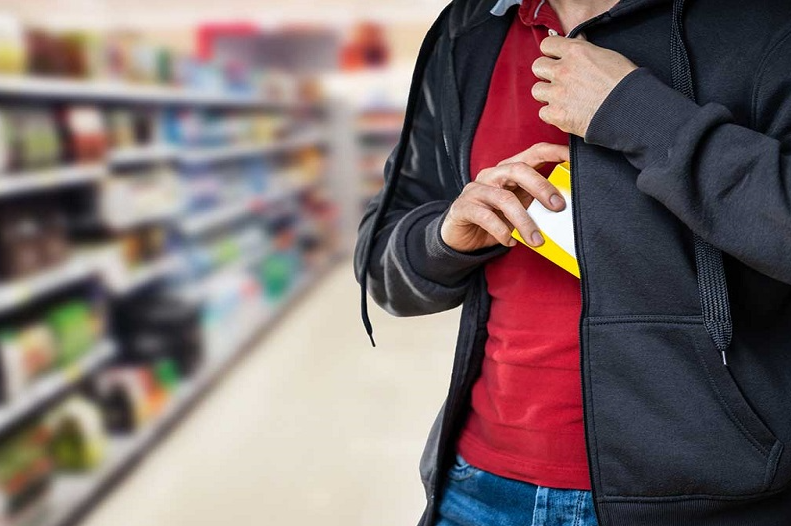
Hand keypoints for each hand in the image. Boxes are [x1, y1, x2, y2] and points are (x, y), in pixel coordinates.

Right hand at [441, 143, 568, 252]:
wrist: (461, 236)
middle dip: (542, 187)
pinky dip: (501, 232)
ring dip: (524, 221)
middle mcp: (492, 175)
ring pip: (504, 198)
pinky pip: (485, 217)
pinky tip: (510, 242)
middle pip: (519, 169)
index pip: (534, 152)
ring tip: (536, 240)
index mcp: (509, 170)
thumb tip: (567, 207)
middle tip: (559, 207)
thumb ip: (538, 202)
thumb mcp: (521, 208)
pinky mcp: (463, 207)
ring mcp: (476, 190)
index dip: (554, 152)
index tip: (574, 158)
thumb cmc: (495, 219)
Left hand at [531, 35, 636, 136]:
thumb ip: (585, 51)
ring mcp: (558, 92)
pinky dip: (552, 114)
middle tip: (558, 81)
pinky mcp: (557, 113)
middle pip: (538, 67)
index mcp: (575, 51)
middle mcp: (563, 70)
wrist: (629, 109)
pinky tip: (566, 112)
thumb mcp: (606, 55)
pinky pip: (543, 113)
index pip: (547, 44)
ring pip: (537, 90)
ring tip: (562, 98)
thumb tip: (576, 45)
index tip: (555, 59)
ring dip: (547, 94)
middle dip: (546, 73)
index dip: (551, 53)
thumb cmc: (624, 83)